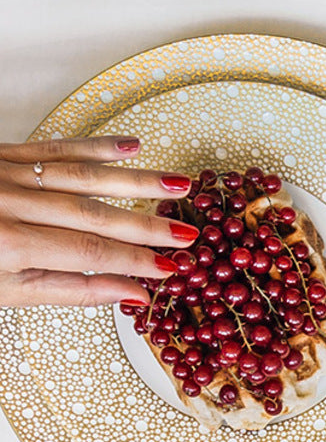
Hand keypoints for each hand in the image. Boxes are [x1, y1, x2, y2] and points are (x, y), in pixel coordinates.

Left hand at [0, 136, 197, 307]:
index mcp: (7, 246)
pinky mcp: (1, 153)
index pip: (90, 255)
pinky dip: (96, 147)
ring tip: (179, 185)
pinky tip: (132, 146)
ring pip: (83, 175)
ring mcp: (4, 174)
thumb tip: (132, 294)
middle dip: (147, 226)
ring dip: (136, 181)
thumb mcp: (5, 293)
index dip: (135, 262)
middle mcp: (8, 205)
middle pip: (94, 215)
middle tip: (190, 234)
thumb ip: (72, 290)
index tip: (172, 268)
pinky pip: (57, 148)